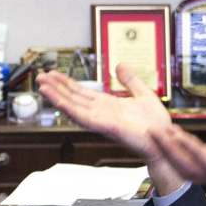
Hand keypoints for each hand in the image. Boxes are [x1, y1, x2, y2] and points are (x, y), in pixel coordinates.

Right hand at [37, 64, 171, 160]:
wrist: (164, 139)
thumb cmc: (156, 124)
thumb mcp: (143, 93)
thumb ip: (130, 80)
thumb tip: (120, 65)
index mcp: (108, 105)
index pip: (82, 92)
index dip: (67, 83)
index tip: (54, 74)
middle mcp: (101, 113)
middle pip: (73, 97)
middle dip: (56, 87)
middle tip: (40, 76)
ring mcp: (101, 120)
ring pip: (73, 106)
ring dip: (57, 96)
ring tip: (42, 85)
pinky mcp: (105, 126)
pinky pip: (83, 117)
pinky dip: (69, 108)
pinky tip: (58, 101)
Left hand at [146, 110, 205, 205]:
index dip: (191, 148)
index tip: (175, 134)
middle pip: (191, 167)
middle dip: (171, 150)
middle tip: (153, 131)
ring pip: (190, 170)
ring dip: (172, 154)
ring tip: (157, 135)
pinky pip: (195, 170)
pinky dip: (180, 158)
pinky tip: (172, 145)